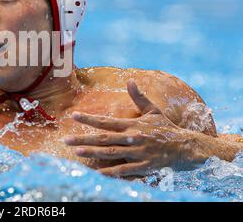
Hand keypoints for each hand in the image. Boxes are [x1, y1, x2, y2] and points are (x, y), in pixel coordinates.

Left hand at [65, 80, 207, 176]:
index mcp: (132, 125)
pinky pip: (123, 171)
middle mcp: (132, 138)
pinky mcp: (143, 167)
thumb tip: (130, 79)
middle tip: (65, 140)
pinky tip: (96, 174)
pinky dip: (110, 173)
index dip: (89, 119)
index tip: (73, 116)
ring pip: (111, 154)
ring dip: (92, 153)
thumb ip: (139, 97)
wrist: (186, 147)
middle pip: (103, 138)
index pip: (106, 121)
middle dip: (83, 139)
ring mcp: (137, 153)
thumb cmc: (166, 127)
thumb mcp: (153, 110)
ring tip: (76, 152)